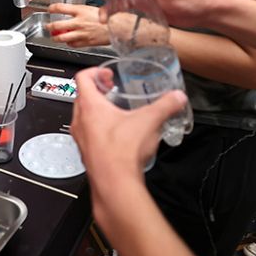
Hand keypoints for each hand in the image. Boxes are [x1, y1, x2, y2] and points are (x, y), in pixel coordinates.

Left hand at [46, 3, 108, 47]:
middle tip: (48, 27)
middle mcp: (78, 22)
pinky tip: (69, 41)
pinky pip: (72, 44)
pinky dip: (69, 43)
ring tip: (54, 37)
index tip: (50, 9)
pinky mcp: (85, 42)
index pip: (60, 8)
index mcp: (80, 11)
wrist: (117, 27)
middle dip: (50, 27)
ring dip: (56, 38)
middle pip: (57, 25)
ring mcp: (80, 33)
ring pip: (62, 37)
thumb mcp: (92, 8)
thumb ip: (81, 11)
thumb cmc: (108, 17)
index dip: (52, 8)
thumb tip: (73, 11)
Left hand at [71, 67, 186, 191]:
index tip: (106, 73)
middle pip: (82, 97)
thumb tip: (176, 97)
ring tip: (116, 113)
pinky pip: (89, 135)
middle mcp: (80, 121)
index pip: (82, 78)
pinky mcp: (87, 153)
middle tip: (111, 90)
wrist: (114, 183)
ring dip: (97, 112)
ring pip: (83, 117)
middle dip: (97, 91)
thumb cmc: (121, 153)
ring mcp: (81, 139)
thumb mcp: (149, 121)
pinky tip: (118, 136)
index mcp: (89, 107)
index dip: (94, 71)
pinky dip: (99, 130)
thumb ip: (165, 106)